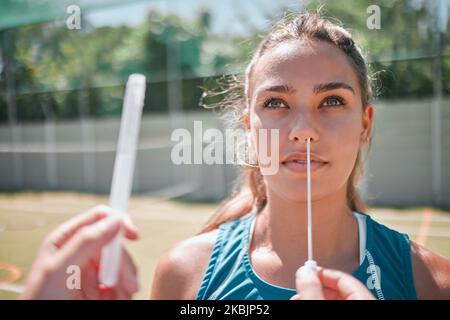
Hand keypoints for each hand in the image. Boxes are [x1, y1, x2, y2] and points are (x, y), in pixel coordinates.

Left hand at [19, 205, 139, 299]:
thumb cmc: (40, 300)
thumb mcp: (58, 269)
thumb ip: (85, 242)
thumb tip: (115, 220)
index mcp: (67, 239)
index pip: (99, 218)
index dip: (119, 221)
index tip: (133, 235)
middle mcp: (81, 251)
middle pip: (115, 245)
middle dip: (123, 264)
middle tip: (129, 284)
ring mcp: (91, 270)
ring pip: (121, 265)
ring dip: (126, 280)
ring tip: (123, 296)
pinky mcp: (99, 288)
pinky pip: (120, 283)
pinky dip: (123, 291)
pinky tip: (118, 298)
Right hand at [291, 266, 374, 299]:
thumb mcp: (318, 305)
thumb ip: (312, 290)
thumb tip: (304, 271)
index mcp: (365, 299)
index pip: (344, 278)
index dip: (323, 273)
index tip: (307, 272)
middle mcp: (364, 302)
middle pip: (339, 289)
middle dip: (317, 286)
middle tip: (301, 288)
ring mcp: (358, 310)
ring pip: (336, 299)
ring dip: (315, 295)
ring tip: (300, 298)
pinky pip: (336, 306)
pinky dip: (321, 302)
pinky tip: (309, 303)